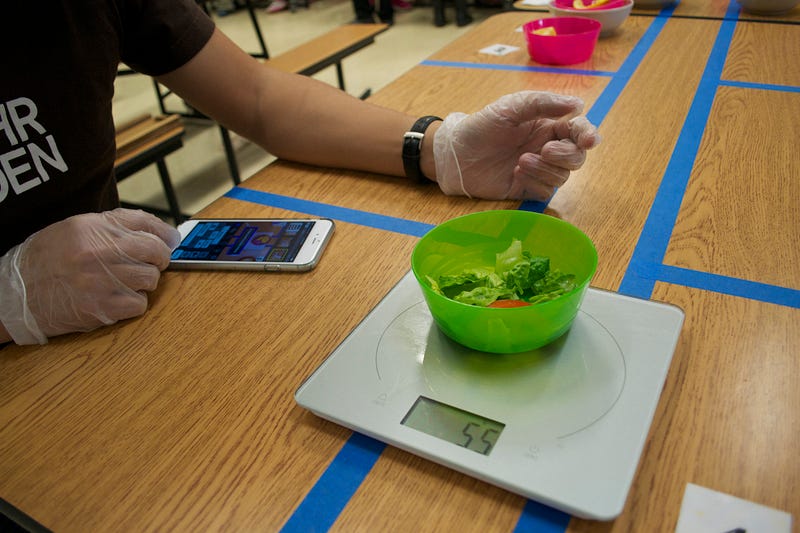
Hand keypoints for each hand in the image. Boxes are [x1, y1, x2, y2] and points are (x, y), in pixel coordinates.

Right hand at [0, 208, 180, 344]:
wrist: (16, 294)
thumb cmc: (47, 260)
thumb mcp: (75, 229)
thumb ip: (116, 226)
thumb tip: (161, 232)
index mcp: (92, 228)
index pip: (145, 223)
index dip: (164, 234)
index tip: (170, 241)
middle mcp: (98, 252)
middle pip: (155, 252)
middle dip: (157, 259)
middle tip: (148, 264)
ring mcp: (101, 281)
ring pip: (151, 279)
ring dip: (143, 282)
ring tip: (125, 281)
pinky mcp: (102, 308)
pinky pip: (140, 304)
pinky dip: (134, 303)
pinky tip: (118, 298)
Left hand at [432, 91, 599, 200]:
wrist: (456, 154)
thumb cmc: (481, 126)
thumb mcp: (510, 107)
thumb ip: (542, 103)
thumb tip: (578, 104)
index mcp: (548, 125)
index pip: (579, 130)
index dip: (588, 135)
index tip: (588, 140)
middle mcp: (548, 147)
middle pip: (577, 156)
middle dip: (567, 155)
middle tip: (546, 151)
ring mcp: (539, 169)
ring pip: (563, 175)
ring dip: (545, 168)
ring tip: (520, 161)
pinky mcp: (528, 188)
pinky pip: (546, 190)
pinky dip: (535, 181)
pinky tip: (516, 174)